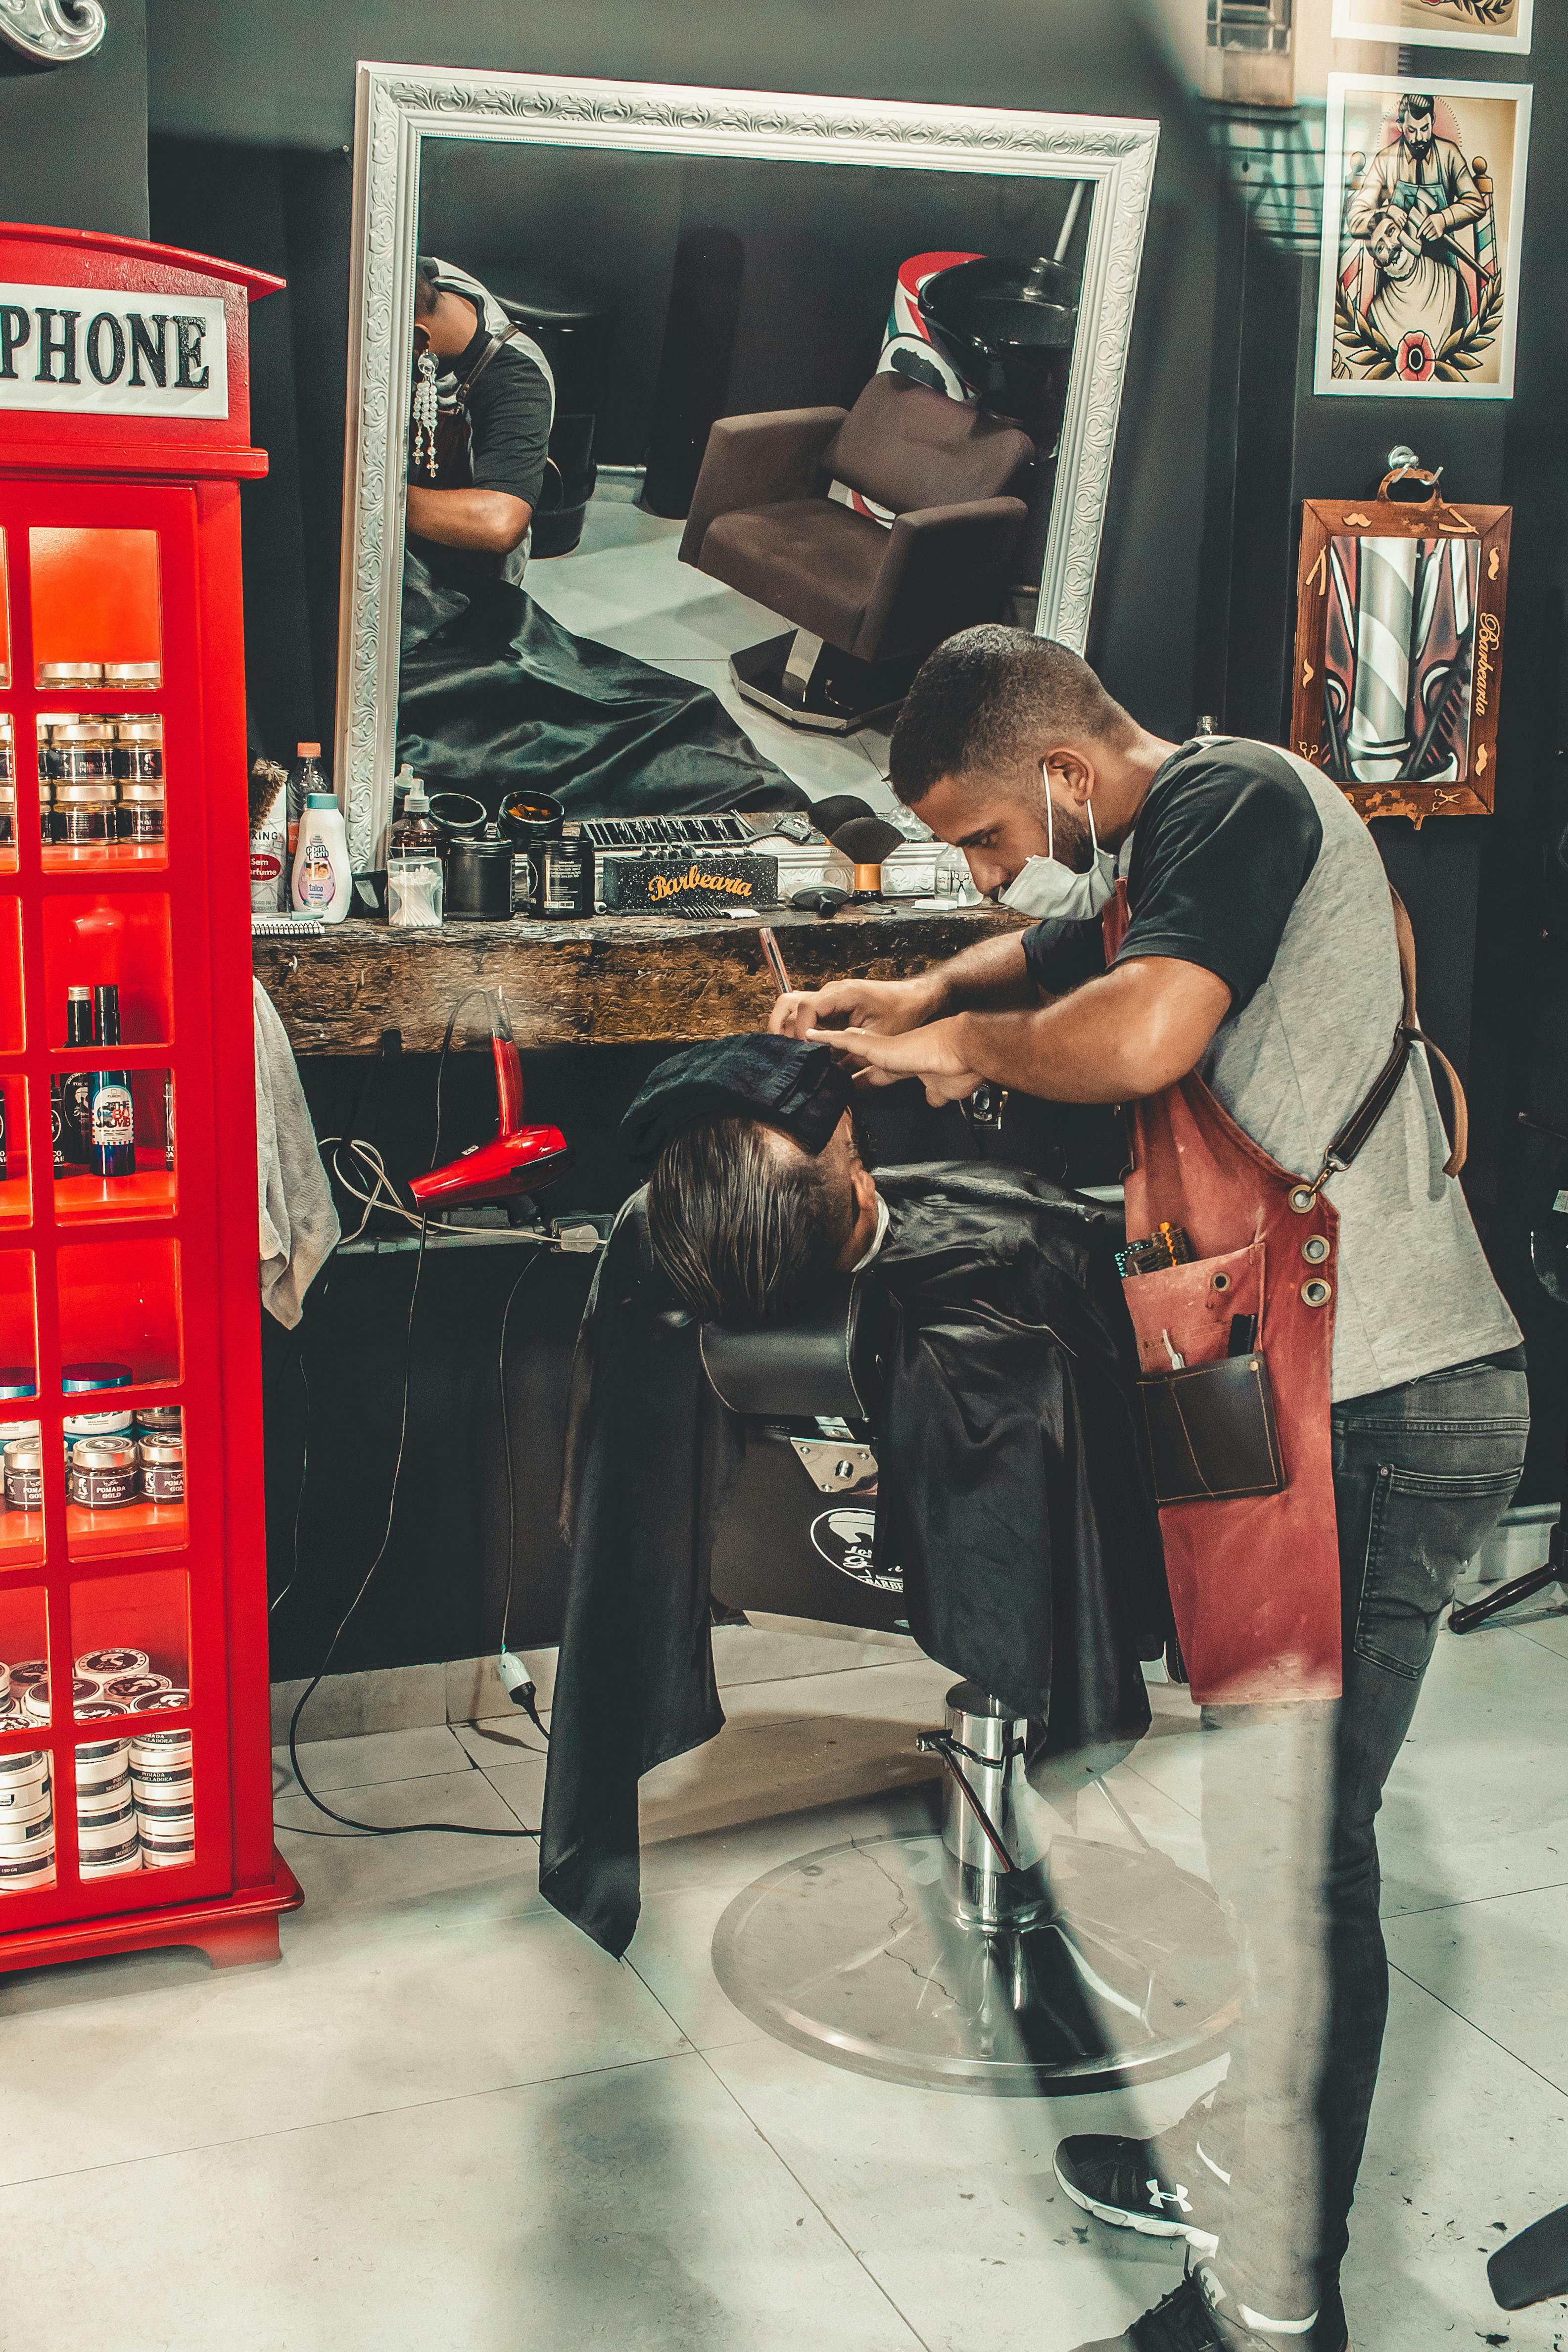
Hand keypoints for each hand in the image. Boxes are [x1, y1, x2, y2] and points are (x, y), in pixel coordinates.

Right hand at [770, 975, 941, 1041]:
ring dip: (787, 1028)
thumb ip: (851, 1047)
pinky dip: (798, 1030)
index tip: (804, 1050)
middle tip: (789, 1053)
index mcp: (842, 994)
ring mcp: (828, 998)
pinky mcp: (830, 1006)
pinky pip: (805, 1015)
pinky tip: (805, 1050)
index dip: (801, 1031)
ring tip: (791, 1051)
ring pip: (791, 1007)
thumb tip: (829, 1065)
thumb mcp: (879, 1035)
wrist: (914, 999)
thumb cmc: (902, 1013)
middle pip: (789, 1004)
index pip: (806, 1007)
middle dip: (784, 1029)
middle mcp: (830, 993)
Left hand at [807, 1017, 983, 1106]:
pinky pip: (844, 1041)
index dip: (861, 1080)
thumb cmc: (959, 1069)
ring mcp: (883, 1049)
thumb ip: (934, 1095)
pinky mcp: (878, 1047)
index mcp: (904, 1066)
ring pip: (847, 1046)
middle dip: (839, 1065)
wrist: (963, 1051)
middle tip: (819, 1069)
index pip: (876, 1074)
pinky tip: (808, 1036)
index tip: (849, 1086)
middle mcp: (891, 1054)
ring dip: (828, 1050)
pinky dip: (825, 1039)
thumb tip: (933, 1102)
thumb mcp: (943, 1091)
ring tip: (806, 1049)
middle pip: (857, 1059)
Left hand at [1415, 212, 1442, 241]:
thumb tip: (1417, 237)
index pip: (1422, 227)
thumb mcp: (1428, 218)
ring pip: (1427, 236)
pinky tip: (1433, 235)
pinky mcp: (1439, 234)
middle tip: (1428, 230)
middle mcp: (1434, 223)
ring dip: (1427, 236)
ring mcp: (1437, 229)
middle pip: (1424, 232)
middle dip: (1425, 233)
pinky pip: (1431, 239)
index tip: (1417, 238)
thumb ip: (1422, 225)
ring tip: (1430, 232)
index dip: (1419, 233)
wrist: (1445, 219)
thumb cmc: (1434, 220)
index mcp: (1430, 218)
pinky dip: (1430, 238)